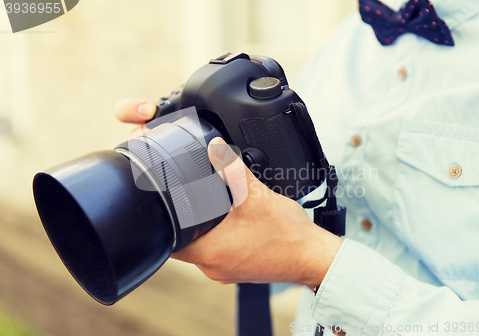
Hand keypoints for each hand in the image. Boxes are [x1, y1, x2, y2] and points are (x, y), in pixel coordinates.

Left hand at [114, 98, 342, 288]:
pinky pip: (217, 252)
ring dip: (200, 229)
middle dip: (182, 222)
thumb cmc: (288, 236)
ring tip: (206, 208)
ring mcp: (225, 271)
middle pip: (181, 244)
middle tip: (185, 200)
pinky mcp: (237, 269)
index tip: (163, 205)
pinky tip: (228, 223)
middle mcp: (212, 267)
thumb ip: (232, 170)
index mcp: (209, 252)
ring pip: (200, 248)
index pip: (168, 241)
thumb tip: (215, 147)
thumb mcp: (256, 196)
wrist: (313, 258)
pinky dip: (217, 237)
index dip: (162, 223)